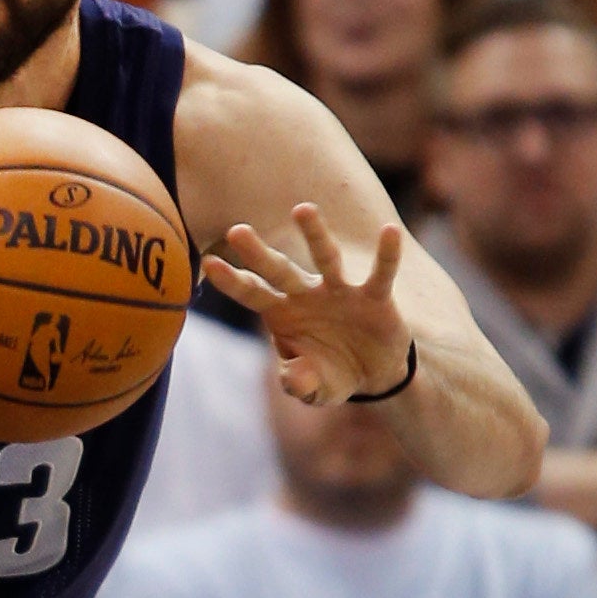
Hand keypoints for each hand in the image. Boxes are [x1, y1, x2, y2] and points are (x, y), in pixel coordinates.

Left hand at [203, 206, 410, 405]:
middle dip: (258, 253)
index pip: (251, 293)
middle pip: (278, 269)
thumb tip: (294, 379)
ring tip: (302, 209)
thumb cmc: (330, 374)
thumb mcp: (313, 388)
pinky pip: (381, 272)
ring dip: (315, 234)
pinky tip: (389, 231)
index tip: (208, 262)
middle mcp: (306, 295)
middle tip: (236, 230)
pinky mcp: (375, 296)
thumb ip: (299, 383)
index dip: (231, 280)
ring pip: (325, 258)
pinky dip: (386, 254)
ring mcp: (340, 291)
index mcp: (281, 312)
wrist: (372, 375)